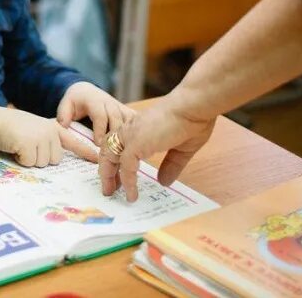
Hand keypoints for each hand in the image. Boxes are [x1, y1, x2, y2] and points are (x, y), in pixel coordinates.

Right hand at [0, 106, 97, 167]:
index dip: (86, 151)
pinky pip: (30, 163)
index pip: (73, 141)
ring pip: (43, 163)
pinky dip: (21, 159)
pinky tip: (15, 147)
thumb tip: (54, 159)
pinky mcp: (30, 143)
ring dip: (29, 159)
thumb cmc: (11, 128)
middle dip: (40, 158)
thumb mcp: (33, 129)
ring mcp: (41, 137)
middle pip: (55, 160)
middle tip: (26, 146)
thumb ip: (46, 140)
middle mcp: (50, 131)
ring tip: (19, 145)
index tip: (98, 158)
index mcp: (53, 128)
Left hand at [56, 81, 134, 145]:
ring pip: (127, 119)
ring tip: (123, 150)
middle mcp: (109, 102)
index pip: (100, 115)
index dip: (100, 129)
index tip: (98, 143)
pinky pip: (133, 119)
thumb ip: (63, 115)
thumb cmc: (75, 101)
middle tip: (111, 151)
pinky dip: (136, 129)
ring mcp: (119, 106)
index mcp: (94, 100)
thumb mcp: (66, 105)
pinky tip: (136, 143)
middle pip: (116, 118)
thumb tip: (64, 126)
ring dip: (127, 134)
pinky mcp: (125, 110)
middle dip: (115, 135)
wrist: (85, 90)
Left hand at [97, 96, 214, 201]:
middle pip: (108, 150)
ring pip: (109, 157)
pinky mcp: (136, 143)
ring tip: (112, 193)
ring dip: (109, 176)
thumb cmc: (192, 121)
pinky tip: (132, 194)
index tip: (118, 178)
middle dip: (106, 170)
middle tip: (109, 188)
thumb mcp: (181, 149)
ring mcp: (131, 135)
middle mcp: (131, 130)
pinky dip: (127, 182)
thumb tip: (164, 181)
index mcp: (139, 128)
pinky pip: (126, 167)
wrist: (195, 107)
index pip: (118, 144)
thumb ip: (171, 165)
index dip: (115, 161)